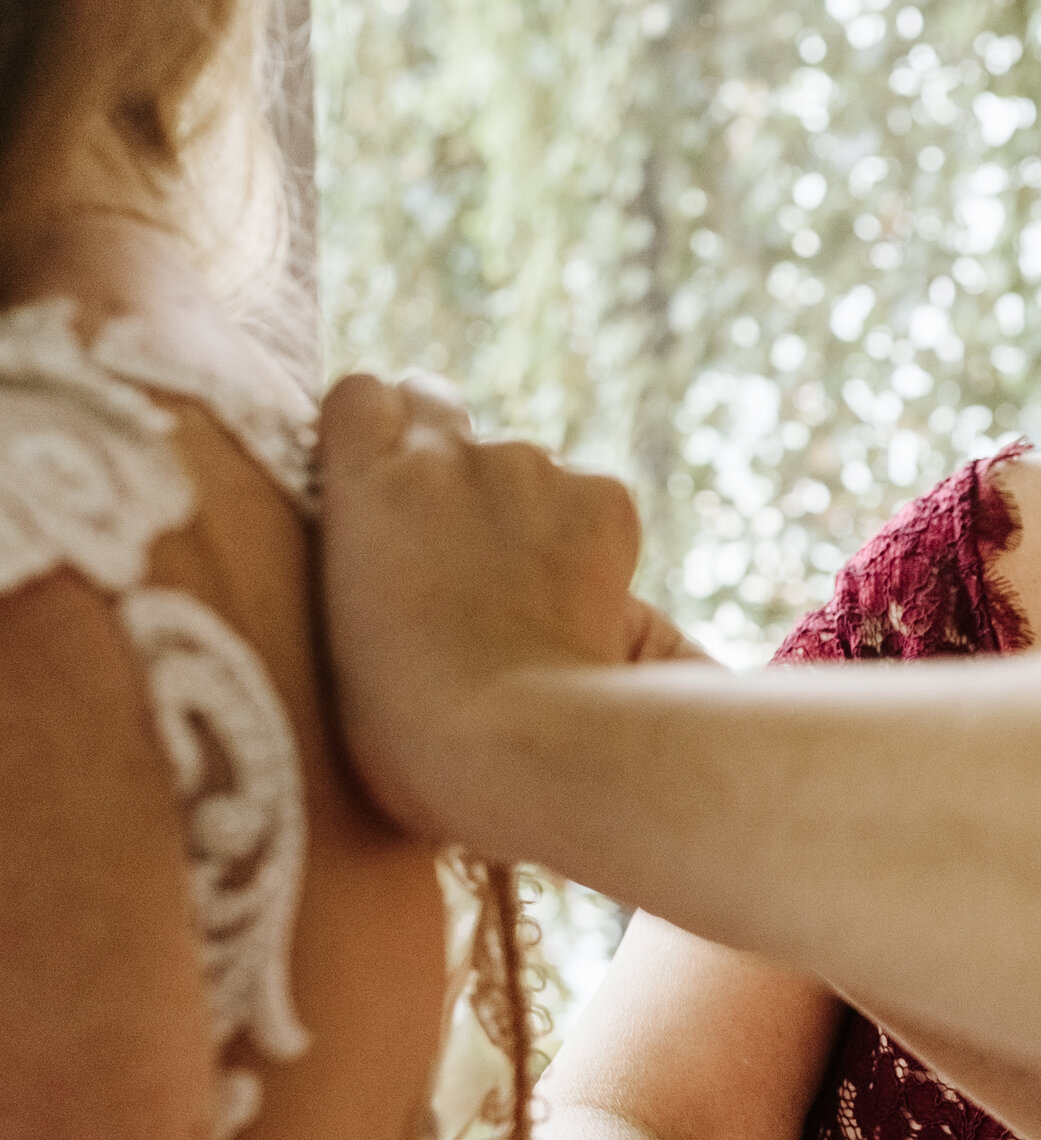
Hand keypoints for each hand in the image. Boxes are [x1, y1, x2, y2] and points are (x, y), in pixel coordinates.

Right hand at [316, 375, 703, 840]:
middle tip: (455, 533)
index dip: (376, 431)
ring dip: (521, 509)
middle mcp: (445, 453)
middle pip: (436, 401)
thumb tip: (394, 540)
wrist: (516, 744)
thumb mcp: (339, 628)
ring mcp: (528, 467)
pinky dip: (591, 540)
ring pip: (523, 463)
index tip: (382, 476)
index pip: (360, 395)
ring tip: (525, 606)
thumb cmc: (406, 725)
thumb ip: (364, 555)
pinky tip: (581, 610)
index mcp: (364, 482)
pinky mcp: (601, 497)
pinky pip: (592, 497)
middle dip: (442, 447)